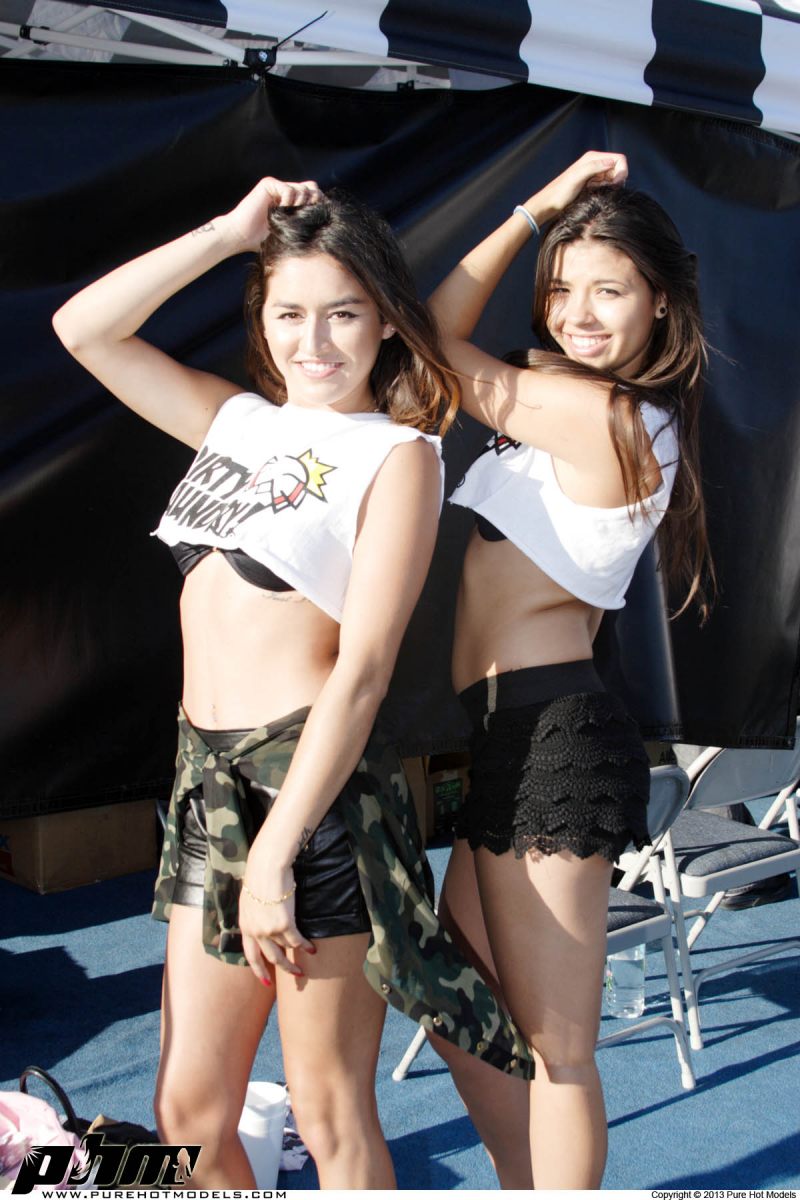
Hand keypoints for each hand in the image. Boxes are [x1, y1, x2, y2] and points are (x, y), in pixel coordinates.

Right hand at [221, 176, 322, 253]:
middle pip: (312, 187)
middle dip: (315, 201)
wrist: (241, 236)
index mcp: (292, 203)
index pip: (314, 195)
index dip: (320, 203)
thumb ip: (304, 225)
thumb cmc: (262, 241)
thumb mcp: (289, 234)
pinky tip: (282, 211)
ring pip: (303, 189)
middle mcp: (286, 192)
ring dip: (301, 204)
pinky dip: (289, 201)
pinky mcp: (269, 184)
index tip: (320, 217)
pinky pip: (289, 189)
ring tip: (290, 216)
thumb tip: (327, 226)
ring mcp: (278, 187)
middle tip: (308, 215)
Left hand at [239, 866, 314, 982]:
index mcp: (245, 926)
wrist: (267, 866)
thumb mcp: (250, 900)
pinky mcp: (284, 924)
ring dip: (297, 953)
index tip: (266, 982)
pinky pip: (296, 941)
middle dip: (284, 967)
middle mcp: (256, 932)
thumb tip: (263, 922)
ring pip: (286, 948)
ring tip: (307, 955)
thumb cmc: (260, 876)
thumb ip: (255, 916)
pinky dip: (305, 946)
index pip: (250, 955)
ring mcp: (269, 930)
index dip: (259, 970)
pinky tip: (312, 949)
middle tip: (295, 974)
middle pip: (271, 957)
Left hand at [526, 151, 627, 224]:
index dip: (622, 171)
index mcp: (592, 157)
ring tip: (597, 192)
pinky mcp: (592, 184)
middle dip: (617, 180)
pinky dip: (606, 190)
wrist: (548, 205)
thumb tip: (611, 162)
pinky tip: (595, 195)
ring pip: (613, 178)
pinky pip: (606, 185)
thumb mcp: (576, 178)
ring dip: (611, 186)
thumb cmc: (560, 193)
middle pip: (618, 168)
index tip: (615, 184)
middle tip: (604, 190)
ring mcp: (594, 174)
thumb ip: (593, 167)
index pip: (619, 159)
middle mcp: (595, 163)